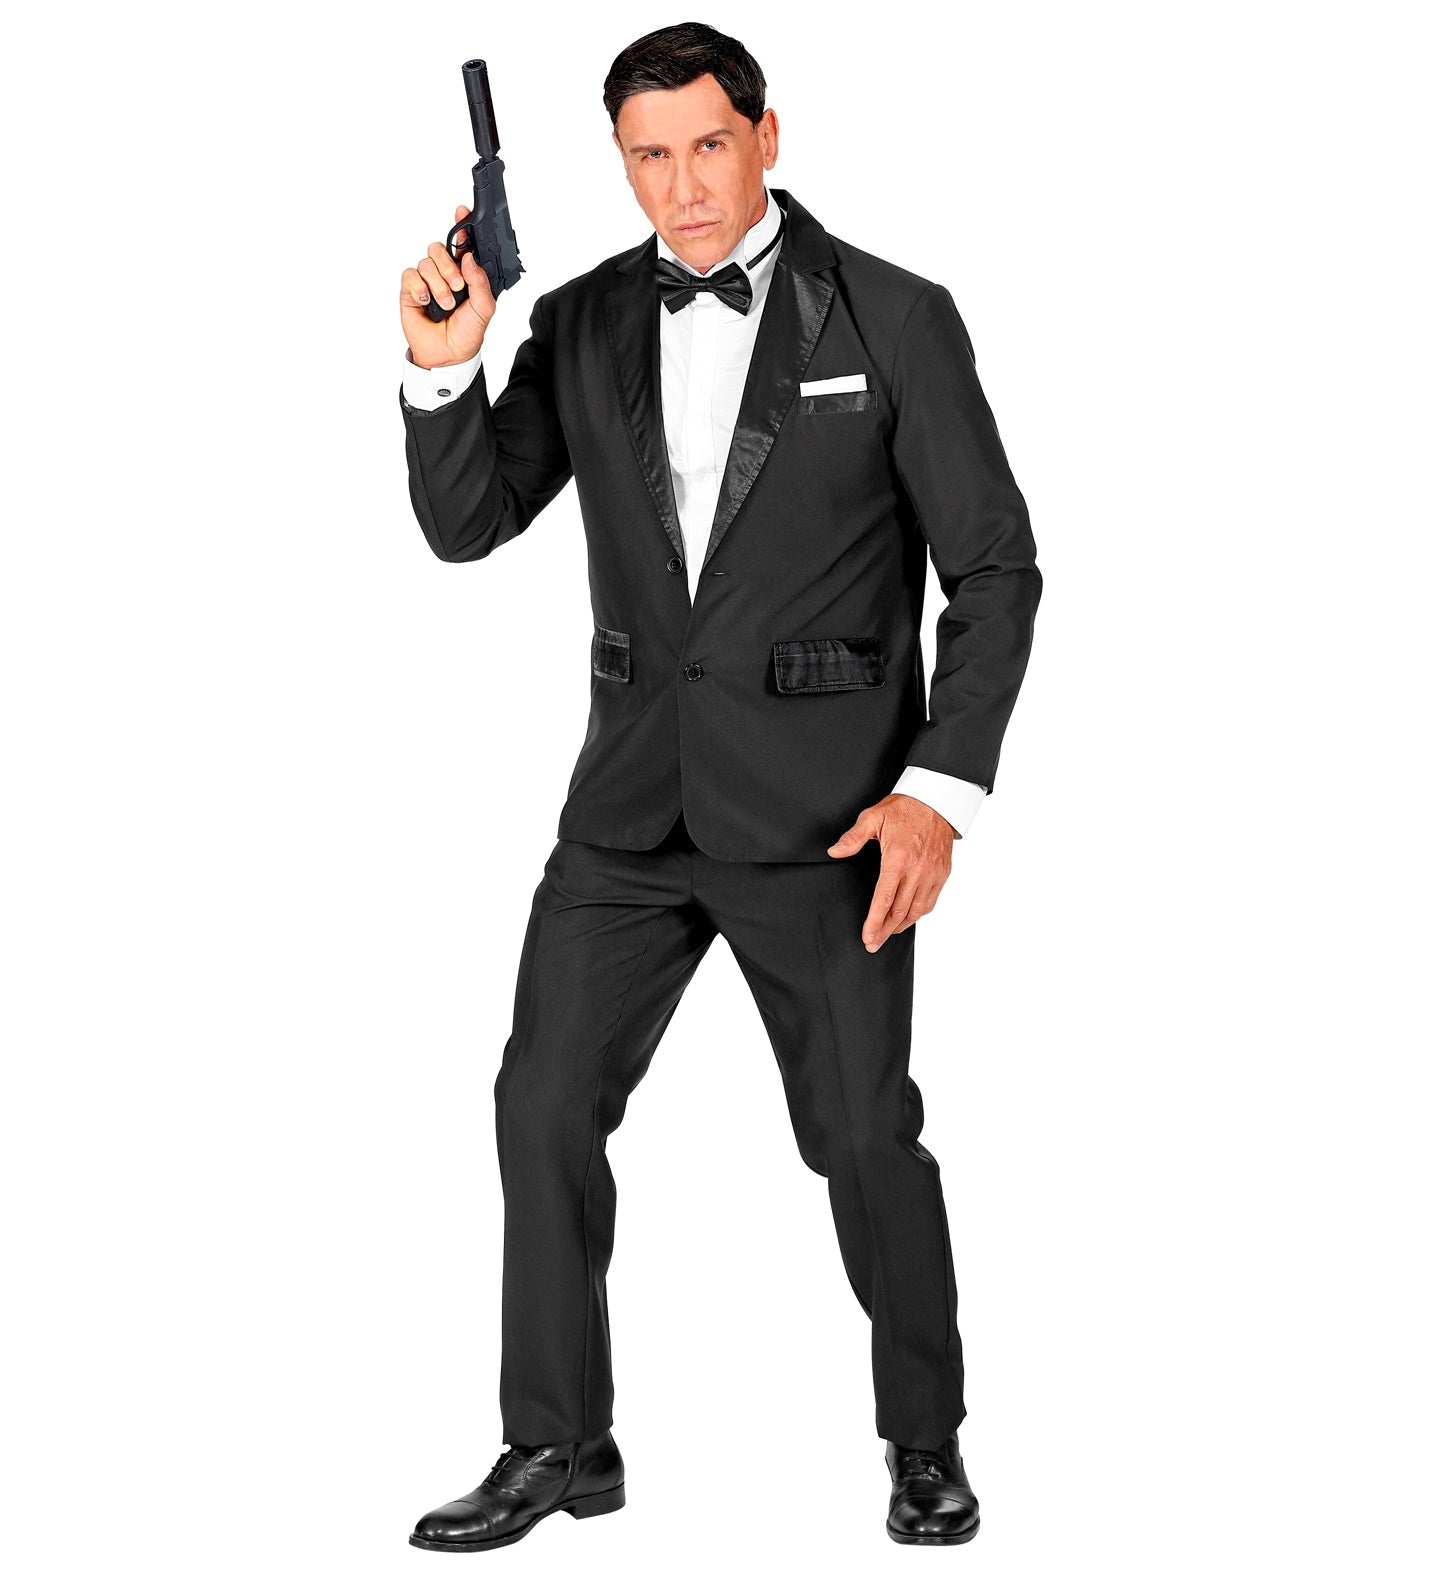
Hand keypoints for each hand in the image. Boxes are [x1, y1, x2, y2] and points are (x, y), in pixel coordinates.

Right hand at [399, 204, 497, 368]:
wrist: (448, 355)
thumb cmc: (467, 333)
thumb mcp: (484, 308)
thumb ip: (480, 282)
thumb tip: (467, 258)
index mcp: (465, 273)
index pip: (462, 245)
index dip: (461, 227)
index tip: (462, 213)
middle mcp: (444, 273)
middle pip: (440, 248)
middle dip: (449, 266)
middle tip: (457, 286)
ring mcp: (427, 280)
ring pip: (427, 262)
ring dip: (438, 284)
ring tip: (445, 304)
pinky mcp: (410, 290)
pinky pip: (410, 275)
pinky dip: (419, 288)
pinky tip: (426, 302)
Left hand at [826, 793, 957, 951]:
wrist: (937, 800)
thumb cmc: (905, 808)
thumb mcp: (873, 817)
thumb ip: (853, 838)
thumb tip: (835, 851)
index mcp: (897, 858)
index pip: (883, 899)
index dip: (874, 922)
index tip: (867, 937)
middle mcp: (917, 870)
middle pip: (899, 911)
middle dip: (884, 931)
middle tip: (873, 944)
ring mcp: (932, 873)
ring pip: (916, 910)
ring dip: (901, 926)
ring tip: (887, 934)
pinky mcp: (942, 873)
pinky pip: (930, 901)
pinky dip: (918, 914)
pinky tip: (907, 917)